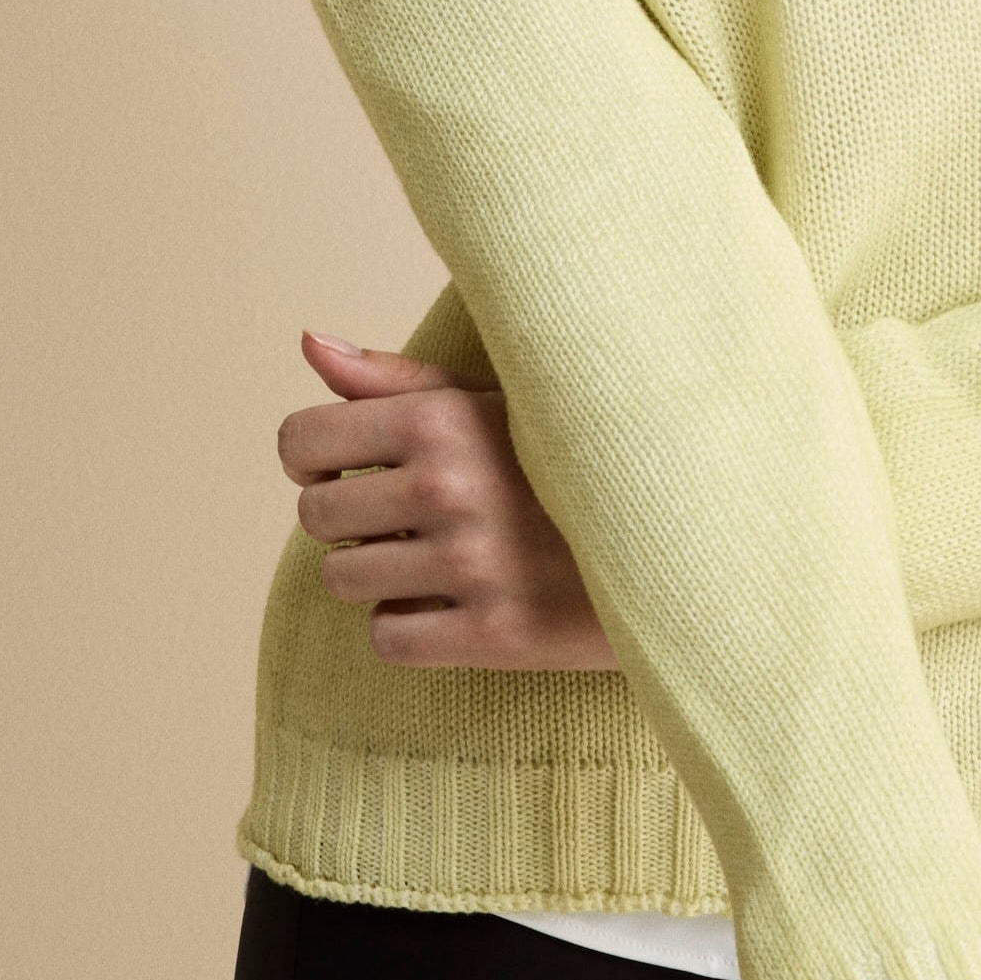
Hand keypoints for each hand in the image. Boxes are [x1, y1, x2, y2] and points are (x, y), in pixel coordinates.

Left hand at [278, 333, 621, 670]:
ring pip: (343, 579)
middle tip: (407, 518)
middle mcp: (449, 488)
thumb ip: (397, 380)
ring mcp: (471, 565)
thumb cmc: (571, 463)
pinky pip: (387, 637)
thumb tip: (307, 341)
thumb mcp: (496, 402)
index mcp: (442, 420)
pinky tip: (454, 603)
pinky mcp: (493, 634)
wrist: (680, 539)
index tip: (348, 468)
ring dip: (377, 574)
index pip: (300, 440)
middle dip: (350, 518)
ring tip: (436, 558)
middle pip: (316, 513)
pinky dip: (409, 627)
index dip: (313, 457)